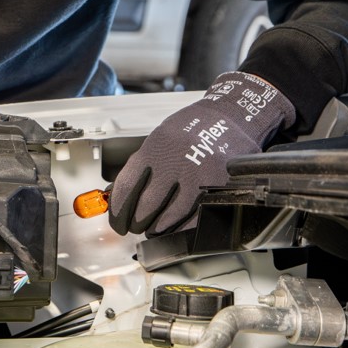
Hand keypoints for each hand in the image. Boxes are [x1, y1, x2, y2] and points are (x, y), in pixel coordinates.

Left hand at [108, 72, 294, 236]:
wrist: (230, 116)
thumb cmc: (193, 128)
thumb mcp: (160, 139)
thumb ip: (143, 165)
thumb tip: (122, 195)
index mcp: (155, 147)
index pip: (127, 186)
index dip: (118, 209)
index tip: (117, 219)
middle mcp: (175, 161)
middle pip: (147, 204)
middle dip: (137, 222)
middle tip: (134, 227)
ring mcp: (197, 175)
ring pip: (171, 215)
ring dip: (158, 228)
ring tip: (152, 230)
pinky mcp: (217, 186)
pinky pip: (195, 216)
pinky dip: (181, 228)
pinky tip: (174, 228)